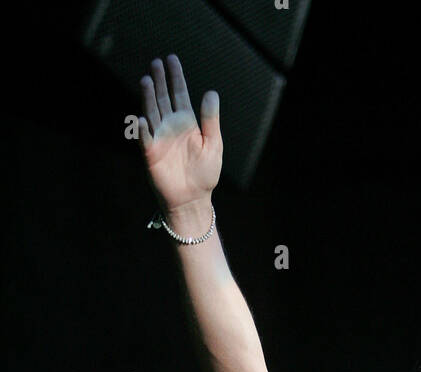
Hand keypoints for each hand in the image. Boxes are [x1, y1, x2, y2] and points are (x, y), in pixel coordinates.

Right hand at [138, 55, 221, 212]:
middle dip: (159, 80)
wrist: (193, 199)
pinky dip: (143, 129)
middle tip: (156, 63)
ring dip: (148, 97)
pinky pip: (145, 139)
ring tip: (147, 80)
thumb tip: (211, 92)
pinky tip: (143, 119)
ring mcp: (159, 138)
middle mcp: (170, 126)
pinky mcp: (151, 153)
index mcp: (186, 122)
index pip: (179, 93)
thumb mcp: (213, 145)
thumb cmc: (205, 174)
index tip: (171, 59)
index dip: (175, 77)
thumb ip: (211, 120)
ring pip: (151, 112)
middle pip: (162, 98)